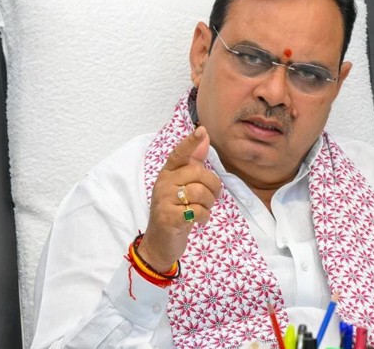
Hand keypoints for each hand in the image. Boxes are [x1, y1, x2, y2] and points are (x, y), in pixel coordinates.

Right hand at [137, 126, 221, 271]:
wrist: (160, 242)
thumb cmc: (175, 211)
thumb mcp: (183, 186)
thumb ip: (193, 162)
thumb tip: (205, 136)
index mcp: (168, 173)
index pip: (179, 154)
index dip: (191, 142)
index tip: (202, 130)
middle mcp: (164, 183)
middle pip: (198, 174)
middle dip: (213, 187)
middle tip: (212, 198)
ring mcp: (164, 200)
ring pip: (200, 192)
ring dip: (209, 204)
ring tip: (203, 210)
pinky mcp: (169, 218)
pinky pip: (198, 211)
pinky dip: (204, 217)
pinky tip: (198, 221)